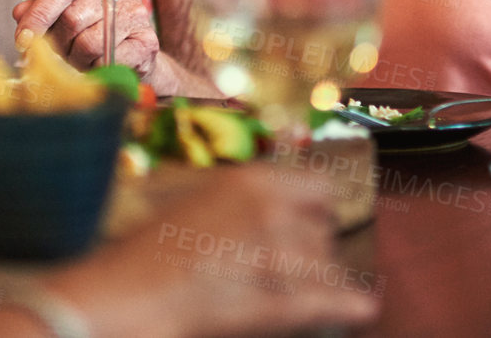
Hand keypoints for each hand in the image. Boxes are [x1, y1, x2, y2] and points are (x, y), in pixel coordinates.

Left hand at [11, 0, 158, 82]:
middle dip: (58, 43)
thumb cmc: (93, 33)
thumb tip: (19, 12)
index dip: (38, 15)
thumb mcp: (64, 18)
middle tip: (62, 51)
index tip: (22, 40)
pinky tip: (99, 65)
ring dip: (76, 59)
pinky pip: (107, 61)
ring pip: (88, 43)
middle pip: (71, 18)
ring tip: (81, 59)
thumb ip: (42, 12)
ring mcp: (136, 14)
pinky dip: (95, 69)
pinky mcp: (147, 42)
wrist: (135, 57)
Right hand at [40, 165, 379, 337]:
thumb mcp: (192, 202)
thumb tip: (280, 211)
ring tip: (289, 291)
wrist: (127, 297)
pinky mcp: (280, 301)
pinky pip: (332, 303)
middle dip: (314, 249)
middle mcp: (272, 210)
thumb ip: (238, 202)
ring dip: (316, 281)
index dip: (316, 210)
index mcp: (249, 180)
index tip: (311, 224)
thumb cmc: (148, 252)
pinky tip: (363, 309)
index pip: (320, 188)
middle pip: (325, 231)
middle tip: (289, 267)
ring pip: (328, 268)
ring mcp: (279, 255)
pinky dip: (350, 308)